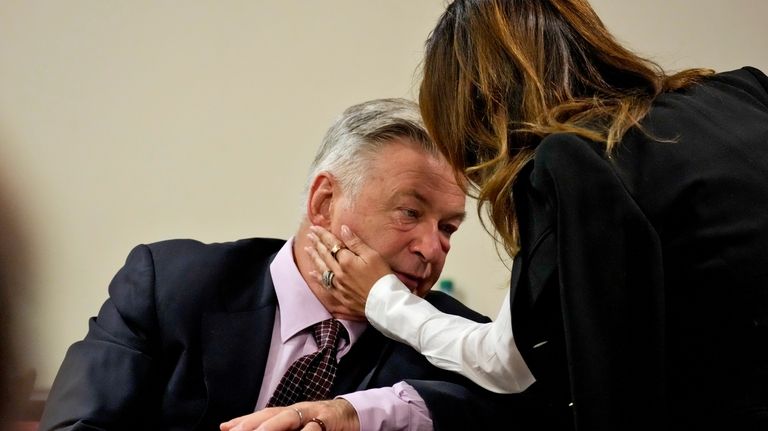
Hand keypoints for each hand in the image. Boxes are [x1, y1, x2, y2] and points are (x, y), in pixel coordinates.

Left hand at [220, 399, 358, 430]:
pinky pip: (314, 429)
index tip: (224, 428)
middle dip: (253, 423)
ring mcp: (313, 413)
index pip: (263, 415)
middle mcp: (298, 410)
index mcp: (289, 412)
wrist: (352, 414)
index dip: (244, 421)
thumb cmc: (322, 423)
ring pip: (289, 418)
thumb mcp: (300, 424)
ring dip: (273, 426)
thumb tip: (252, 429)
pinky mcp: (328, 420)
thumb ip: (280, 426)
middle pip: (272, 414)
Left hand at [306, 225, 391, 318]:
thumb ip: (356, 243)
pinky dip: (317, 278)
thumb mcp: (373, 256)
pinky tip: (312, 273)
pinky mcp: (340, 296)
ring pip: (322, 268)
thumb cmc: (382, 277)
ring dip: (314, 258)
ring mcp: (338, 285)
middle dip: (316, 243)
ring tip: (307, 249)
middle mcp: (339, 272)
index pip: (331, 244)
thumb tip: (343, 229)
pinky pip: (325, 285)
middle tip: (309, 235)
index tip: (315, 228)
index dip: (322, 235)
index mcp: (346, 260)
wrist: (384, 303)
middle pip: (324, 255)